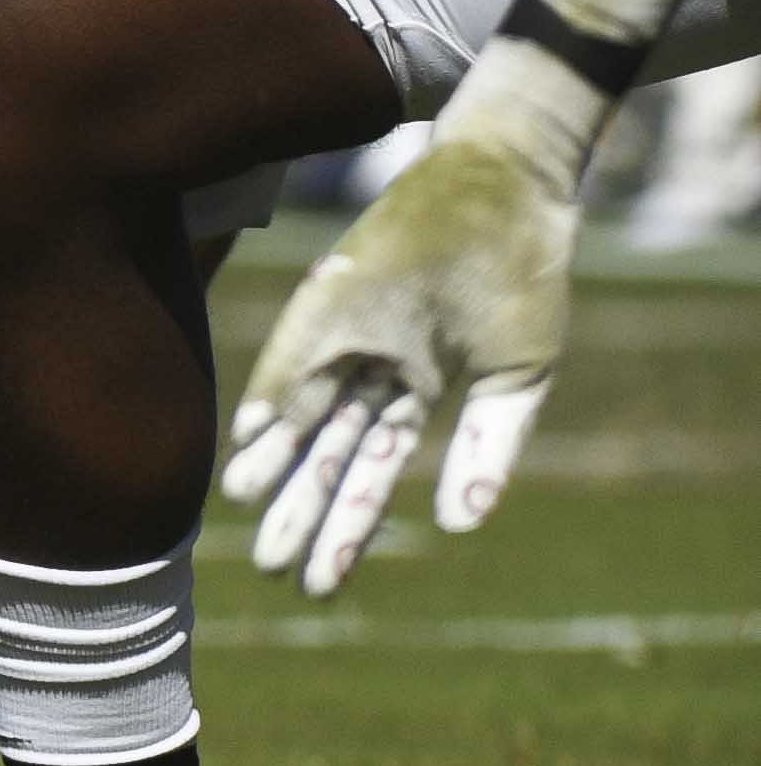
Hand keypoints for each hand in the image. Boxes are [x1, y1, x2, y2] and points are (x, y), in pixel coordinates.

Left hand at [219, 37, 605, 595]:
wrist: (509, 185)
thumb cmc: (519, 276)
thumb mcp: (517, 375)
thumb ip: (489, 451)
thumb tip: (460, 527)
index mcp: (413, 388)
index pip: (369, 472)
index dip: (344, 525)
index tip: (318, 581)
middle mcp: (370, 366)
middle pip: (330, 454)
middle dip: (304, 512)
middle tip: (272, 570)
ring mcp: (352, 330)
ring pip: (310, 410)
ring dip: (280, 460)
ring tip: (246, 511)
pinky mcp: (339, 291)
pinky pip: (302, 349)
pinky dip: (279, 389)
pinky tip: (251, 434)